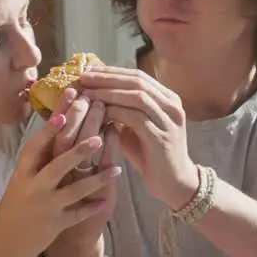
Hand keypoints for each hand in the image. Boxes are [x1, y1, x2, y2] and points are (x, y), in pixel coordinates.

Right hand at [0, 113, 122, 256]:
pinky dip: (91, 209)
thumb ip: (38, 159)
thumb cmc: (16, 205)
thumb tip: (58, 125)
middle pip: (58, 164)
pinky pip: (77, 215)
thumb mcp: (20, 180)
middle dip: (79, 149)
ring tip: (115, 169)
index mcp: (22, 174)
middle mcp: (33, 188)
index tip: (64, 111)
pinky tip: (106, 201)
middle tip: (100, 133)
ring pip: (74, 190)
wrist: (7, 244)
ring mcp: (45, 207)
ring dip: (96, 179)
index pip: (36, 146)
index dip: (49, 129)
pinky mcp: (55, 224)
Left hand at [79, 66, 198, 210]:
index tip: (89, 72)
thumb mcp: (137, 126)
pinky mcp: (162, 138)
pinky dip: (115, 112)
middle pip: (137, 81)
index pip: (138, 76)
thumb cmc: (151, 155)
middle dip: (108, 78)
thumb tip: (95, 94)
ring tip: (87, 93)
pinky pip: (135, 118)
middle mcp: (172, 106)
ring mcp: (169, 121)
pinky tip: (98, 112)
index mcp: (168, 99)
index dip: (112, 72)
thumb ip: (123, 109)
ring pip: (136, 96)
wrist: (172, 184)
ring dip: (108, 92)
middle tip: (84, 78)